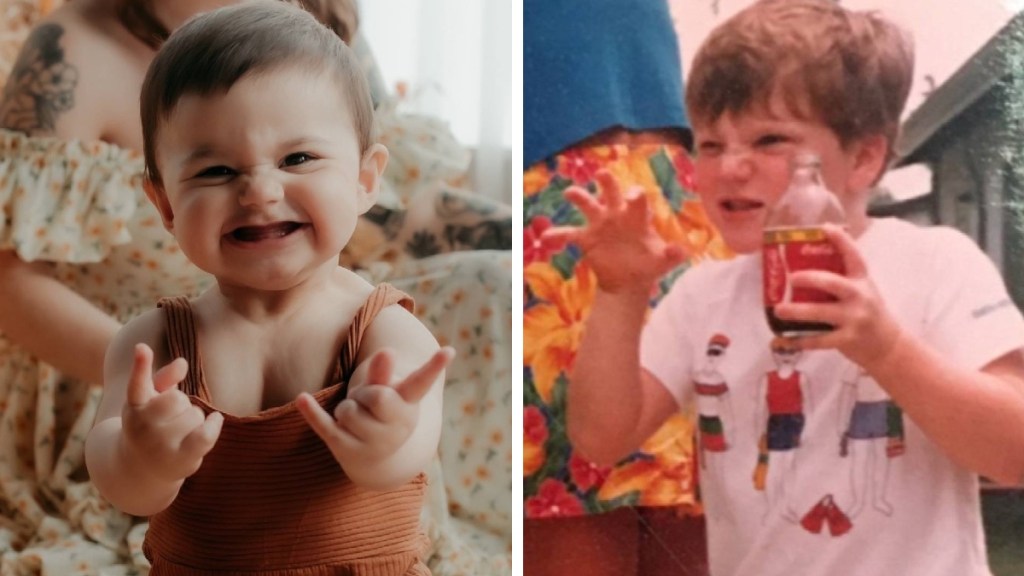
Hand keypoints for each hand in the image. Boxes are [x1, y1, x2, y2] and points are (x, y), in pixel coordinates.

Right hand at [121, 344, 222, 482]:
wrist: (140, 467)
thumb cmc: (151, 424)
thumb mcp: (150, 399)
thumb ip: (165, 378)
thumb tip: (182, 363)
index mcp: (134, 406)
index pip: (137, 384)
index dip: (140, 365)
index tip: (142, 347)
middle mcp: (142, 426)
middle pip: (179, 399)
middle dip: (182, 405)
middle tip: (172, 418)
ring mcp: (159, 445)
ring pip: (195, 415)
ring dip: (194, 419)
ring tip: (181, 432)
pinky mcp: (179, 458)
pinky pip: (205, 434)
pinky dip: (214, 425)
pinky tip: (216, 420)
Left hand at [297, 346, 452, 465]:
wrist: (374, 459)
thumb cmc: (382, 412)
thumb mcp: (388, 391)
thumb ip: (384, 371)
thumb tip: (386, 351)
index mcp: (409, 405)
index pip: (421, 383)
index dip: (434, 367)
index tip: (448, 350)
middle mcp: (395, 427)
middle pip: (375, 396)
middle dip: (365, 393)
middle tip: (367, 403)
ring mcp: (371, 442)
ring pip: (349, 410)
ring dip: (347, 408)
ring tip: (355, 418)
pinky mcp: (344, 449)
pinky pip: (324, 425)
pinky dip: (312, 413)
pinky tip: (301, 398)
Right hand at [543, 170, 685, 294]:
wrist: (629, 280)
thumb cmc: (648, 265)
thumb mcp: (661, 262)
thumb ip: (671, 256)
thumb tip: (681, 251)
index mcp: (636, 217)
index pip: (637, 199)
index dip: (635, 195)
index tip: (633, 197)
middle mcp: (617, 215)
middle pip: (611, 191)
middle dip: (607, 181)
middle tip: (602, 174)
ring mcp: (600, 225)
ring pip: (587, 204)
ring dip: (579, 196)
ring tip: (569, 193)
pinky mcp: (587, 239)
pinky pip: (569, 234)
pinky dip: (558, 236)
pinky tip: (545, 239)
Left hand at [773, 224, 903, 367]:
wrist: (888, 344)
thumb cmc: (867, 311)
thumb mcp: (861, 289)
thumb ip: (839, 278)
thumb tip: (799, 264)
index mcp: (861, 280)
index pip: (853, 255)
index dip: (841, 240)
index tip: (825, 227)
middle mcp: (859, 296)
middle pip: (834, 283)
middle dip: (811, 279)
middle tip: (791, 277)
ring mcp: (854, 319)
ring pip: (822, 313)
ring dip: (798, 311)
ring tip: (779, 309)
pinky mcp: (847, 339)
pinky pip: (819, 340)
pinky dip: (799, 340)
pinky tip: (783, 340)